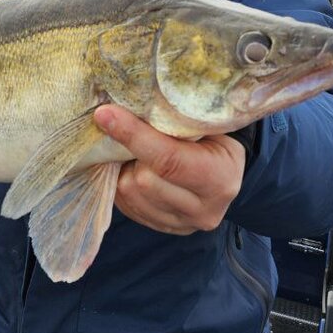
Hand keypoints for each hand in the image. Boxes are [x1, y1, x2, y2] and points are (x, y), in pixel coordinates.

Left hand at [94, 105, 245, 234]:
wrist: (226, 170)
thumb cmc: (214, 136)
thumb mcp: (206, 123)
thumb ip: (172, 120)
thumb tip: (126, 105)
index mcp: (220, 178)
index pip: (168, 160)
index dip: (133, 136)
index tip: (106, 114)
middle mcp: (204, 209)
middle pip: (143, 181)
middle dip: (130, 153)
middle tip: (130, 131)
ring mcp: (184, 224)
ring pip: (130, 194)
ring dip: (124, 169)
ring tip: (135, 151)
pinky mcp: (165, 228)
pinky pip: (127, 206)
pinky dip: (123, 183)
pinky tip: (134, 168)